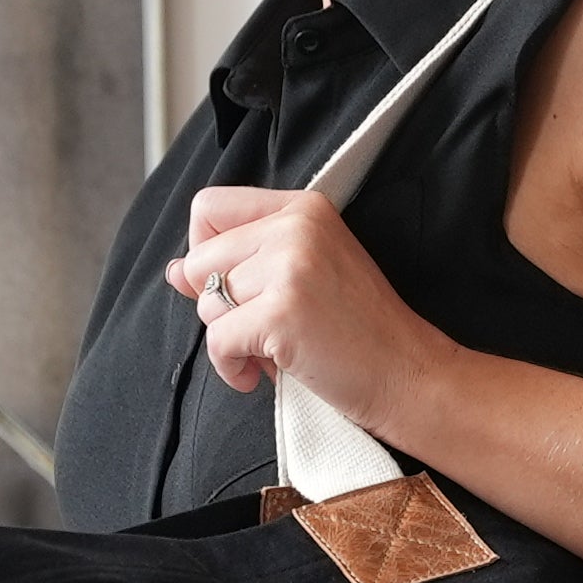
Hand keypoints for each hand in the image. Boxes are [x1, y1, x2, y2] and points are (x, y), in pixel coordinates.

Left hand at [168, 187, 444, 415]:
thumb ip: (240, 264)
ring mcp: (291, 267)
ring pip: (208, 304)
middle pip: (200, 259)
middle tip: (262, 327)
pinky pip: (217, 340)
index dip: (207, 251)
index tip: (236, 285)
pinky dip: (231, 369)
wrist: (408, 375)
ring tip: (272, 350)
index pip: (209, 207)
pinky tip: (261, 376)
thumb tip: (174, 269)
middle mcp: (296, 226)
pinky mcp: (283, 312)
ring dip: (230, 339)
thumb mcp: (303, 277)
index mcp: (303, 209)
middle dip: (219, 305)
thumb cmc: (359, 332)